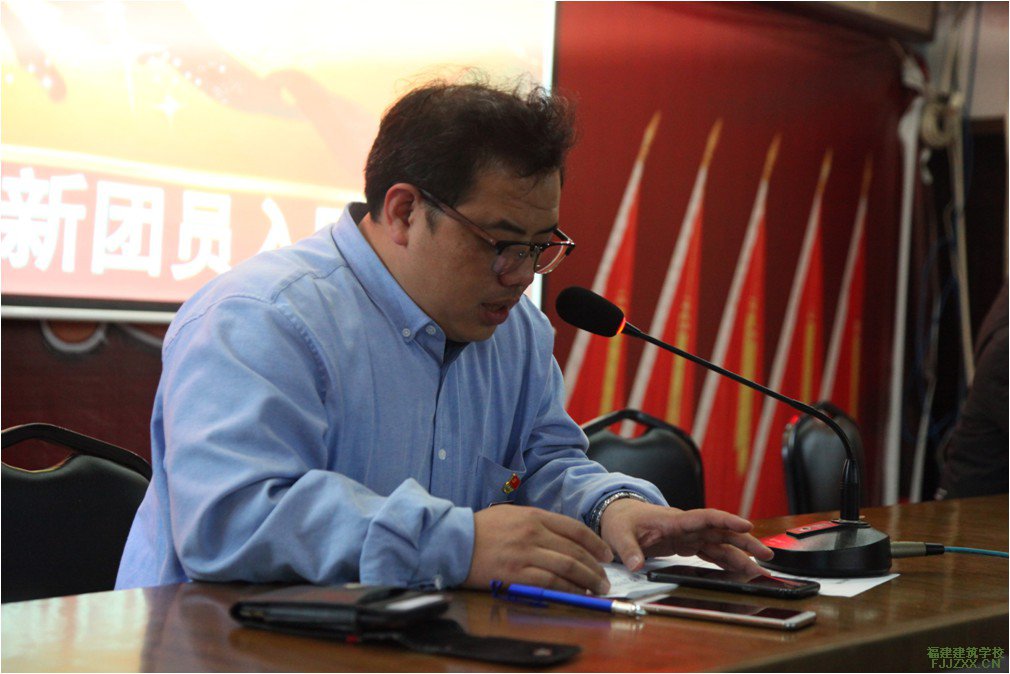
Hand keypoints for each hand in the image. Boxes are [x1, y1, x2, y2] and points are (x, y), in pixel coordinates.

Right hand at [463, 505, 613, 593]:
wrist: (453, 542)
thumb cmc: (481, 529)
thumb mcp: (511, 514)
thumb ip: (537, 522)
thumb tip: (562, 536)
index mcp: (533, 516)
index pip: (574, 528)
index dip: (595, 542)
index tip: (605, 554)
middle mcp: (533, 533)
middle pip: (575, 550)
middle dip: (595, 566)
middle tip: (605, 577)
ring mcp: (526, 555)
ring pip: (567, 567)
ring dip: (588, 579)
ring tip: (598, 588)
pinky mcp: (516, 575)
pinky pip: (551, 583)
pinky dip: (569, 590)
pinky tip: (578, 595)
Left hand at [599, 499, 773, 575]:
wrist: (619, 515)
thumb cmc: (621, 522)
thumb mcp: (618, 536)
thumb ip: (629, 550)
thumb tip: (636, 566)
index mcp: (673, 521)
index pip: (704, 518)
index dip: (726, 521)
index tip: (746, 525)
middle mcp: (686, 527)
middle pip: (721, 532)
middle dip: (745, 541)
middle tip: (767, 554)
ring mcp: (689, 536)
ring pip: (720, 543)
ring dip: (741, 554)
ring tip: (761, 568)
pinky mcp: (687, 544)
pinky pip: (711, 551)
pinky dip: (727, 560)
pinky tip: (742, 569)